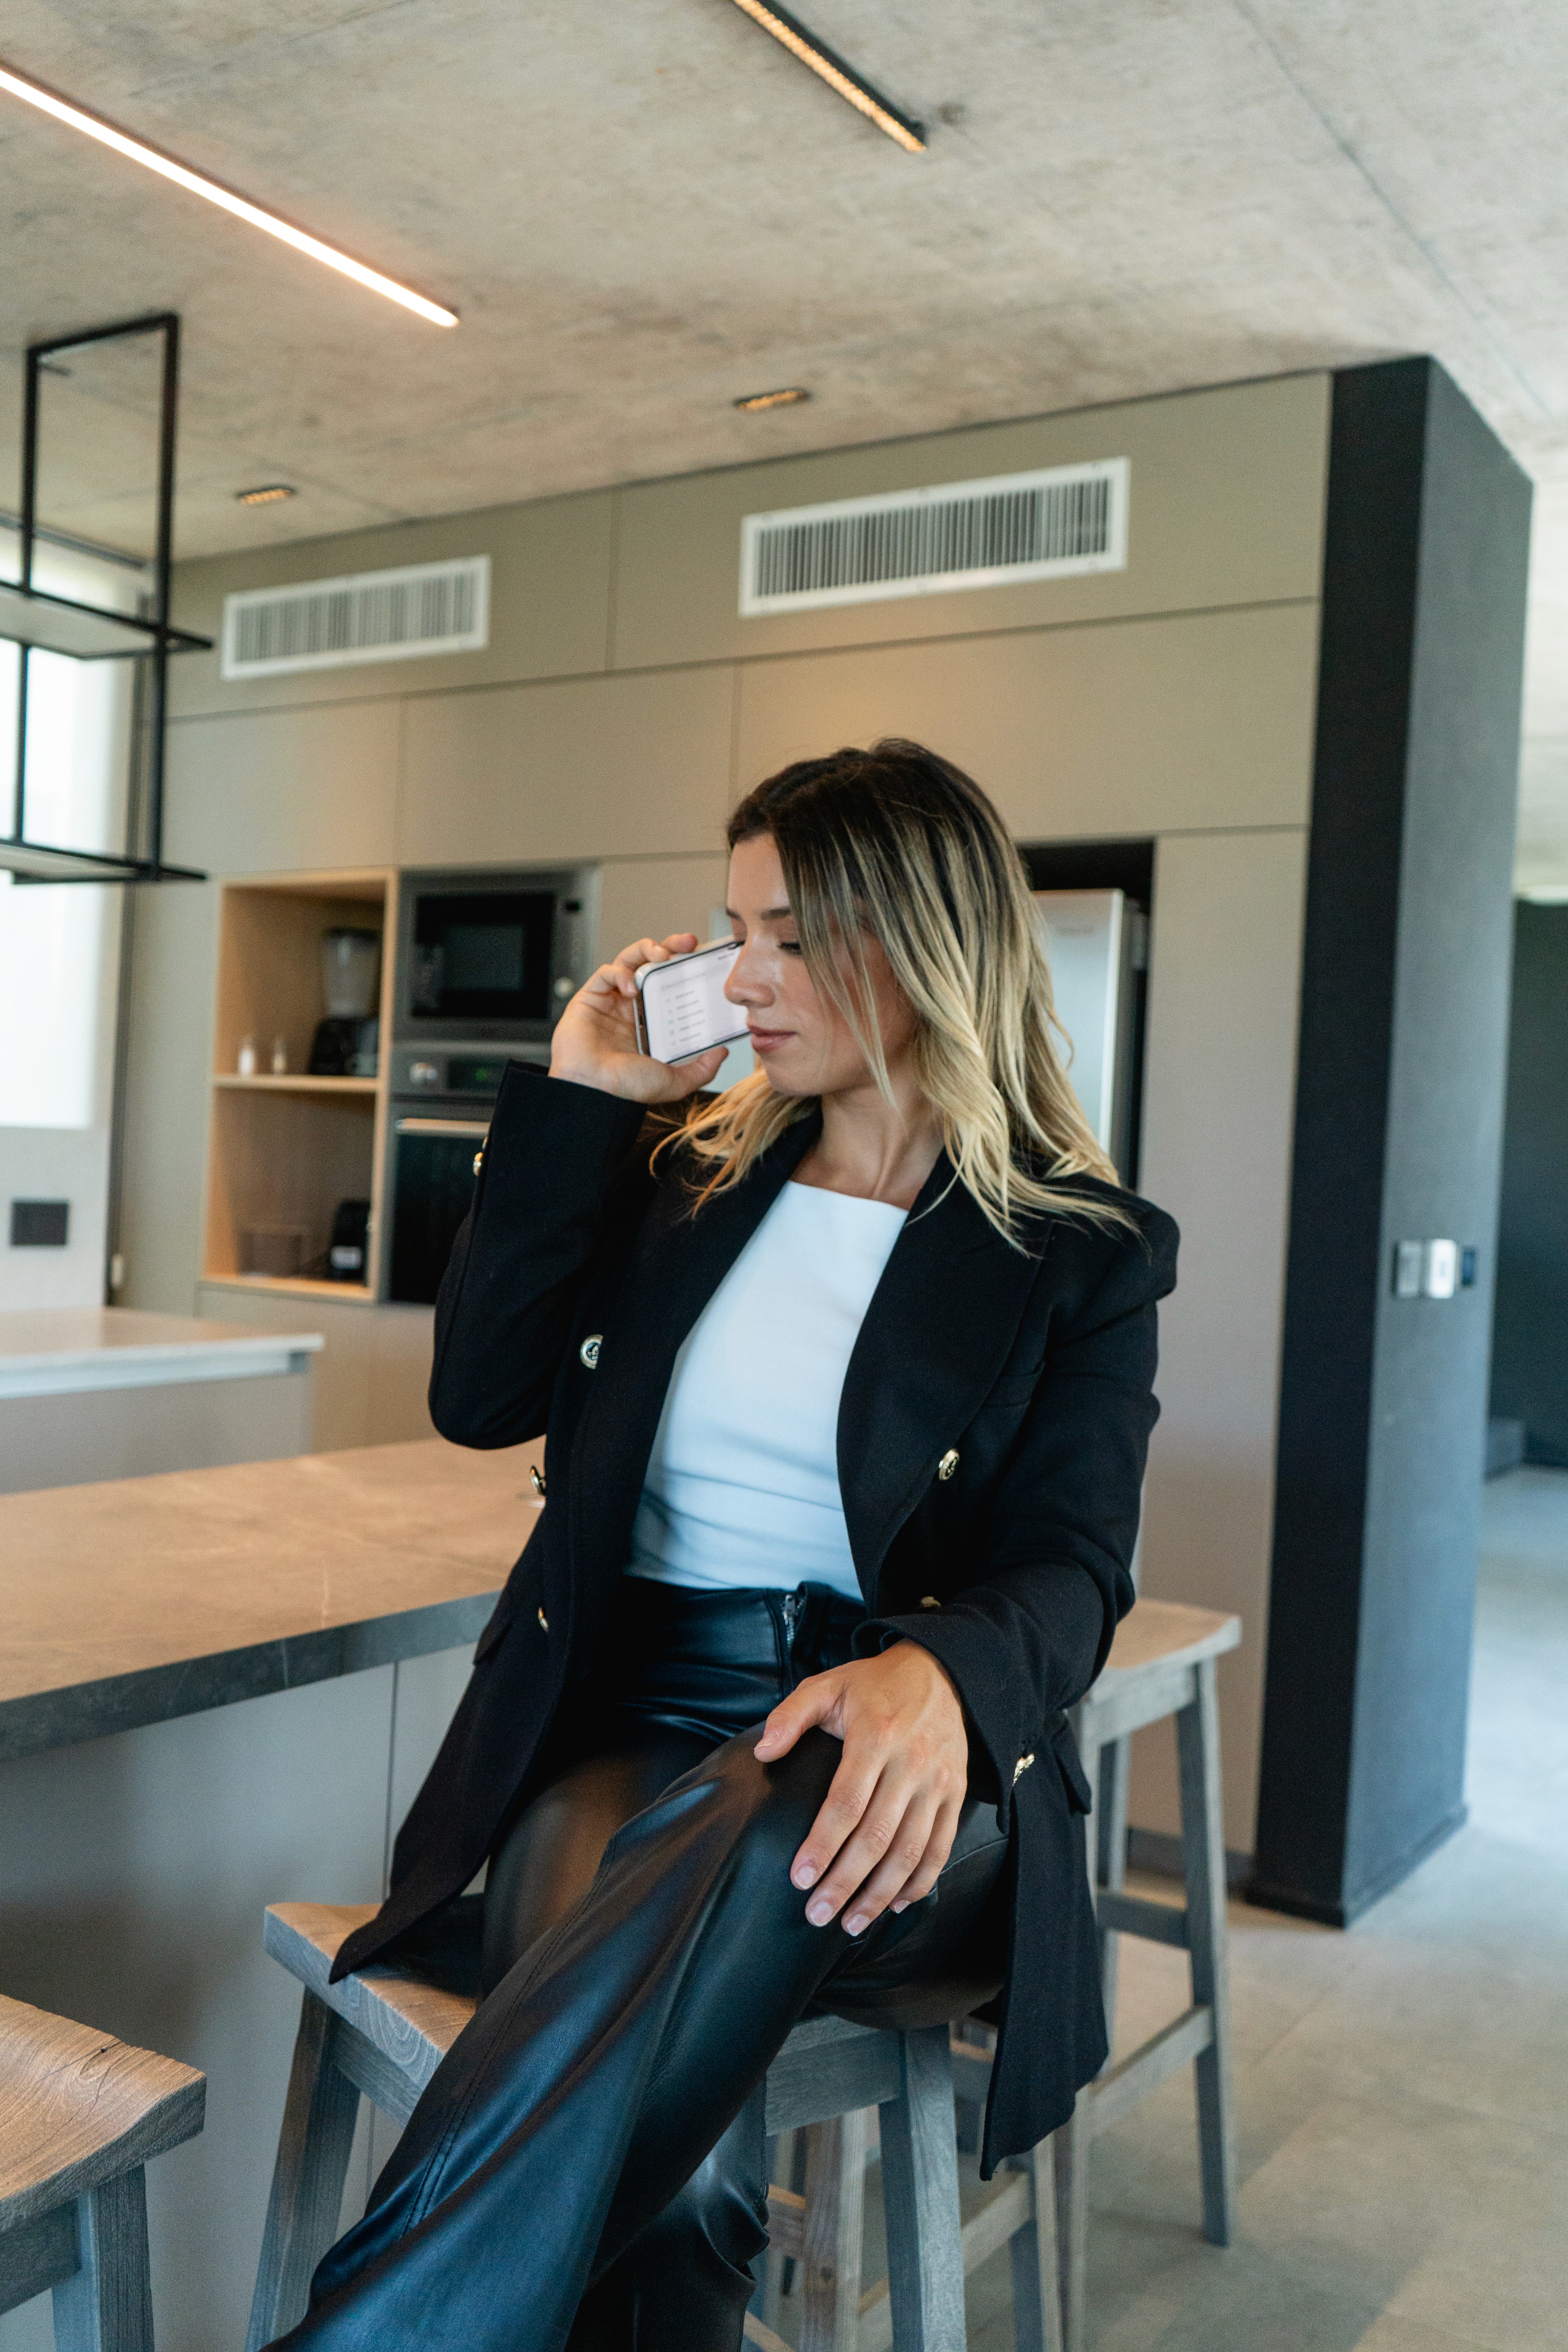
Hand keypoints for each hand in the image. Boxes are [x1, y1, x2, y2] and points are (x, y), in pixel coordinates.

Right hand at [548, 933, 727, 1103]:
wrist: (595, 1092)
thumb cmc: (626, 1088)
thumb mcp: (675, 1081)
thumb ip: (701, 1069)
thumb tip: (722, 1052)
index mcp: (651, 1021)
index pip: (670, 985)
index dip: (685, 969)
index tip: (703, 960)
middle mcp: (631, 1008)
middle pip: (652, 965)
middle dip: (670, 947)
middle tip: (689, 943)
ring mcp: (610, 1001)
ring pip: (629, 960)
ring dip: (646, 949)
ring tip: (662, 954)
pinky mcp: (589, 998)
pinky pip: (605, 973)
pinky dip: (620, 973)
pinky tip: (631, 986)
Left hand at [754, 1641, 967, 1936]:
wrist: (941, 1673)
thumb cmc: (874, 1685)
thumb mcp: (828, 1685)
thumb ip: (790, 1715)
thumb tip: (762, 1753)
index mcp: (875, 1737)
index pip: (846, 1803)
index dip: (822, 1845)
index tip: (799, 1879)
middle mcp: (911, 1763)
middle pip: (877, 1837)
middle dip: (846, 1882)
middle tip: (817, 1915)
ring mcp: (938, 1782)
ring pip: (910, 1851)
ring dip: (881, 1894)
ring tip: (851, 1924)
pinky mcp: (956, 1794)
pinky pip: (940, 1847)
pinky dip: (920, 1881)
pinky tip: (895, 1904)